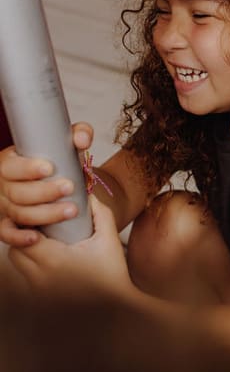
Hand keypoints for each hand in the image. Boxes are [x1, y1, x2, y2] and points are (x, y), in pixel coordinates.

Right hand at [0, 122, 93, 246]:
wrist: (60, 180)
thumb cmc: (58, 159)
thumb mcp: (67, 142)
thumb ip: (78, 133)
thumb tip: (81, 140)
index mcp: (10, 162)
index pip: (10, 167)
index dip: (27, 169)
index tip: (49, 168)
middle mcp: (4, 185)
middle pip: (17, 193)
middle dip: (44, 192)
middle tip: (69, 188)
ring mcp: (5, 206)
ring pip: (19, 213)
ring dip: (45, 214)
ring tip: (71, 210)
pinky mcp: (10, 224)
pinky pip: (8, 234)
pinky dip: (19, 238)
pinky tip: (36, 237)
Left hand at [8, 196, 131, 296]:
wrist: (116, 303)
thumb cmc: (113, 271)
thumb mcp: (108, 237)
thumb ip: (99, 212)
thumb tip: (87, 194)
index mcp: (54, 260)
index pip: (24, 236)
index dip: (29, 223)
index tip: (42, 215)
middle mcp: (41, 278)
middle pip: (16, 250)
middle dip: (24, 235)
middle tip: (42, 225)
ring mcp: (40, 291)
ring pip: (18, 264)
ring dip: (26, 250)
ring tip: (45, 240)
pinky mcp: (42, 299)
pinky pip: (26, 276)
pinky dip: (32, 264)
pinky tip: (49, 257)